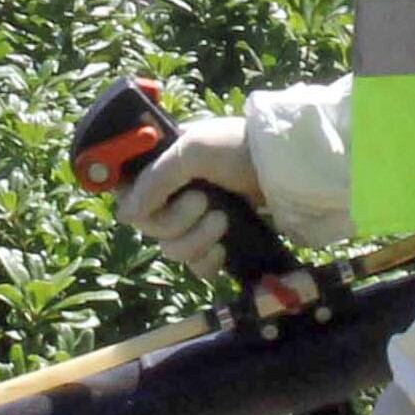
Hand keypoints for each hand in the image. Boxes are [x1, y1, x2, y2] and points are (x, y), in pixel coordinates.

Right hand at [112, 118, 263, 277]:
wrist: (289, 169)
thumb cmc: (239, 148)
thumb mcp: (192, 150)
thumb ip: (155, 180)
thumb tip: (125, 215)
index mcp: (165, 164)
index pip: (129, 192)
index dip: (135, 203)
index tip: (146, 207)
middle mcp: (176, 193)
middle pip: (150, 227)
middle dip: (176, 220)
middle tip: (204, 202)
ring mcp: (197, 220)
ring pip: (172, 249)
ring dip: (195, 239)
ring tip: (223, 221)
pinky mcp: (219, 243)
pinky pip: (196, 267)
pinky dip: (207, 261)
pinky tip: (223, 248)